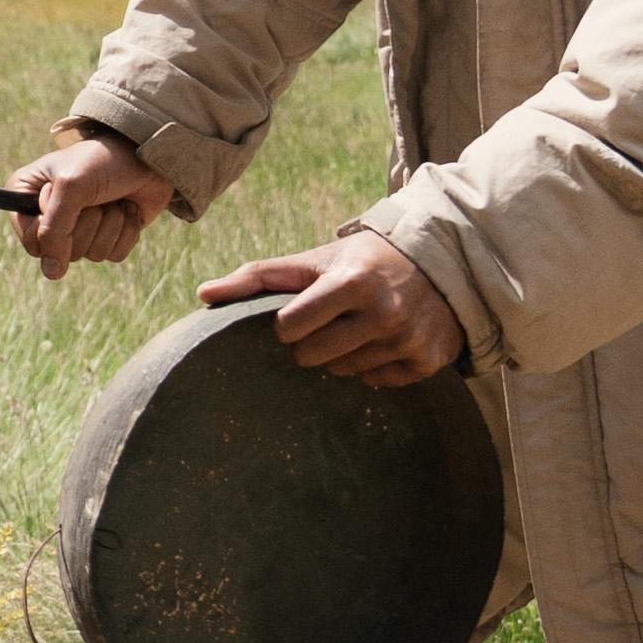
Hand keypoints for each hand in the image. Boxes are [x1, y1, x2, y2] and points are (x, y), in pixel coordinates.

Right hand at [6, 128, 170, 276]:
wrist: (146, 155)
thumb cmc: (102, 159)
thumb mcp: (71, 186)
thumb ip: (54, 230)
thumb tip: (51, 273)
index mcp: (27, 195)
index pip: (32, 241)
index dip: (52, 228)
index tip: (66, 201)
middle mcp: (48, 215)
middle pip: (62, 252)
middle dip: (86, 224)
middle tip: (95, 196)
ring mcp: (79, 228)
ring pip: (90, 254)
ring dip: (109, 224)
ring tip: (112, 198)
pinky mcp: (106, 235)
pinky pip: (113, 254)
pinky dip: (125, 231)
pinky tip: (126, 208)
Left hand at [204, 222, 468, 385]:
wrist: (440, 264)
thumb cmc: (361, 262)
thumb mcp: (313, 260)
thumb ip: (258, 276)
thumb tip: (202, 294)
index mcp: (351, 282)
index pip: (290, 327)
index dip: (286, 325)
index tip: (297, 315)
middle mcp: (383, 313)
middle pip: (313, 358)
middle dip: (311, 344)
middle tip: (328, 325)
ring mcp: (408, 340)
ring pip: (345, 373)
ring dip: (342, 356)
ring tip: (357, 329)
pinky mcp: (428, 362)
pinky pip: (378, 382)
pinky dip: (374, 367)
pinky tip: (383, 343)